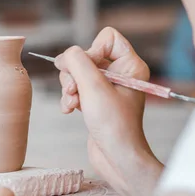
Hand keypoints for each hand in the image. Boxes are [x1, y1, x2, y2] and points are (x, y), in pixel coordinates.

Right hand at [56, 27, 162, 195]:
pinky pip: (76, 88)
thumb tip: (64, 56)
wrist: (117, 158)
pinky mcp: (96, 101)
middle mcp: (121, 73)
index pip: (107, 37)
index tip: (89, 71)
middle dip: (75, 74)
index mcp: (130, 65)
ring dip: (69, 87)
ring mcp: (108, 88)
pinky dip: (69, 98)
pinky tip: (70, 110)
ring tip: (72, 103)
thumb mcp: (93, 87)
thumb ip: (77, 62)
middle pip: (86, 55)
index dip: (92, 50)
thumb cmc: (114, 125)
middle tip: (75, 91)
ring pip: (78, 72)